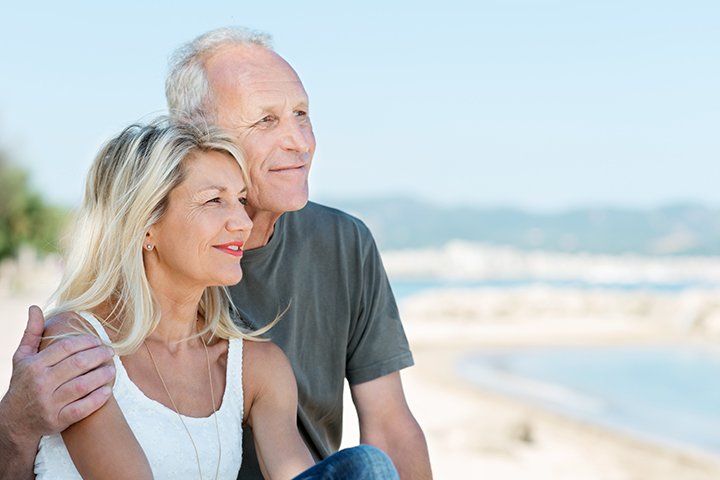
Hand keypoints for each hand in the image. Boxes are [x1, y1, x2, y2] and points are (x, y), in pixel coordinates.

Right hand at [0, 306, 114, 440]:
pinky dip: (97, 399)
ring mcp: (49, 403)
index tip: (98, 341)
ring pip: (82, 386)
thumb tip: (35, 307)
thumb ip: (32, 333)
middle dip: (99, 356)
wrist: (14, 421)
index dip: (86, 342)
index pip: (65, 348)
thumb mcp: (22, 357)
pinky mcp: (57, 420)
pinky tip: (107, 391)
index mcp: (34, 366)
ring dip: (102, 376)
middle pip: (77, 364)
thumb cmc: (23, 383)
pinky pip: (82, 409)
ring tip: (112, 369)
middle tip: (110, 352)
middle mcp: (41, 383)